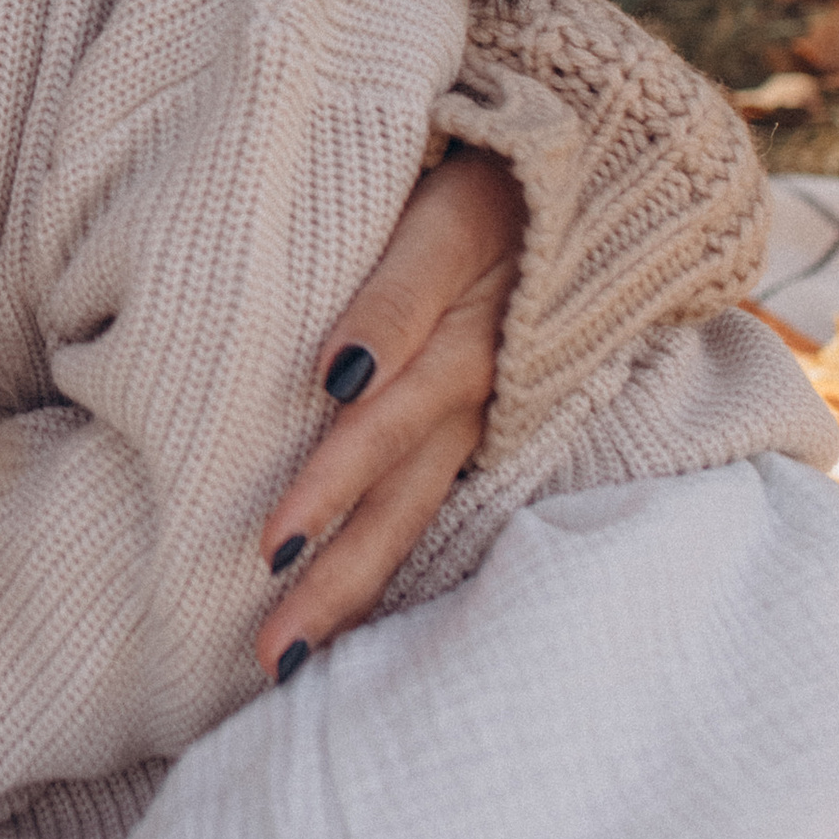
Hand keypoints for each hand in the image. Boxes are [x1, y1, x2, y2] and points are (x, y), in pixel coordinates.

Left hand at [255, 145, 522, 677]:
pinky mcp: (473, 425)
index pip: (392, 406)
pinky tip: (336, 618)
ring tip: (281, 656)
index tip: (277, 534)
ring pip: (410, 509)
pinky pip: (425, 502)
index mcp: (464, 326)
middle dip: (336, 570)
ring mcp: (478, 413)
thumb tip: (338, 375)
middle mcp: (474, 383)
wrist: (569, 182)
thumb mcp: (441, 212)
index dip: (337, 472)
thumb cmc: (480, 186)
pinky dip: (383, 562)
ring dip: (351, 585)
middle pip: (397, 487)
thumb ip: (395, 291)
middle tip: (268, 648)